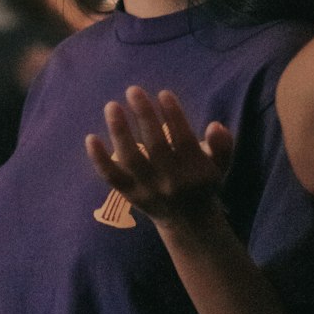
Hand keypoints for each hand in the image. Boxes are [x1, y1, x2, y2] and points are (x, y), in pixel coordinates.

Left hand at [85, 86, 233, 226]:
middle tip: (133, 90)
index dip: (174, 114)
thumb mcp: (220, 166)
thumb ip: (223, 145)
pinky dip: (99, 159)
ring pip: (131, 159)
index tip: (163, 94)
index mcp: (194, 170)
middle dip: (144, 115)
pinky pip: (112, 177)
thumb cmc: (203, 183)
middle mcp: (171, 180)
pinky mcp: (130, 195)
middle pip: (155, 145)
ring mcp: (148, 189)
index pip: (183, 138)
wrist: (189, 223)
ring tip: (112, 106)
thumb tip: (215, 126)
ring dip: (120, 131)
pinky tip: (91, 137)